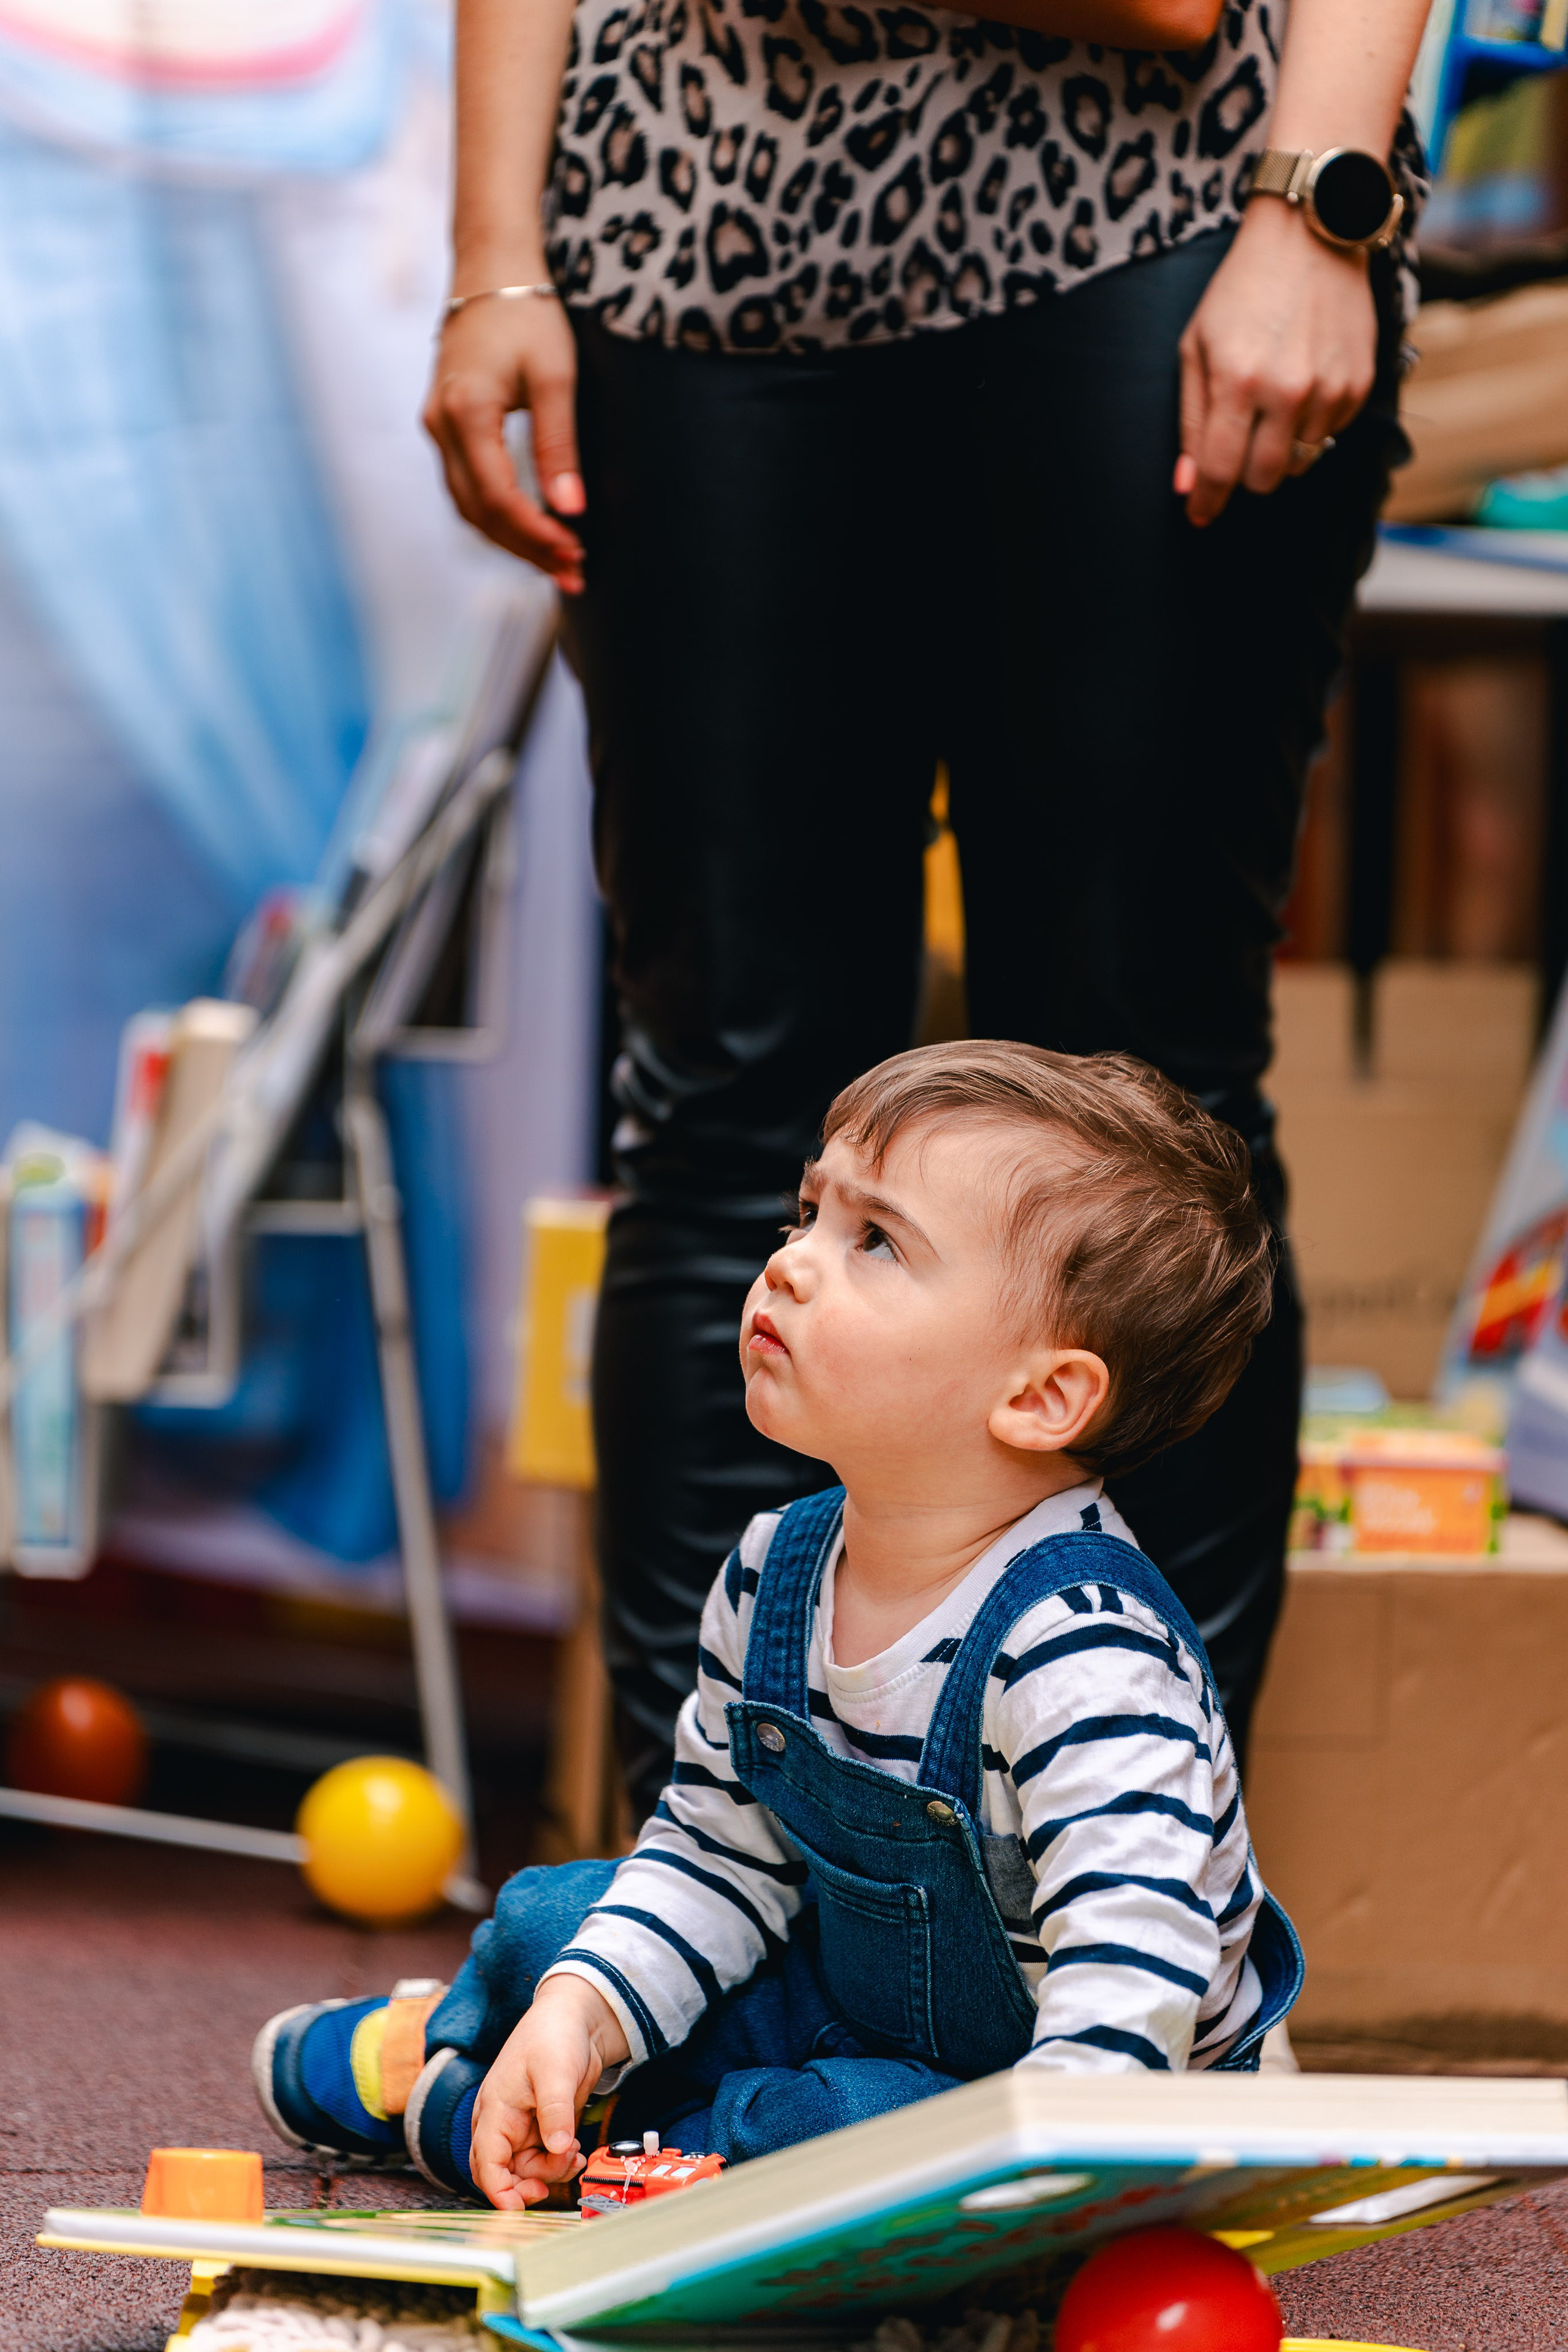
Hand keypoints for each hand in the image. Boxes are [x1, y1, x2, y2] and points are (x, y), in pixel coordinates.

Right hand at [423, 291, 585, 593]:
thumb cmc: (530, 312)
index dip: (537, 535)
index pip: (499, 498)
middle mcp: (440, 425)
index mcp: (466, 412)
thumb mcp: (557, 376)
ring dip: (511, 539)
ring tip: (558, 562)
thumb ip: (559, 445)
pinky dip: (498, 515)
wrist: (492, 267)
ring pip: (468, 505)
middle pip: (480, 512)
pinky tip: (532, 531)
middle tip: (575, 574)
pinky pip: (467, 486)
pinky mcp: (444, 425)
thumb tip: (570, 511)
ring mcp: (436, 426)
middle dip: (527, 549)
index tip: (577, 554)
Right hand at [468, 1975, 630, 2208]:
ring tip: (575, 2154)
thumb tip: (558, 2148)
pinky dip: (557, 2163)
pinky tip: (574, 2153)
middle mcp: (501, 2122)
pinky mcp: (539, 2127)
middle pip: (501, 2173)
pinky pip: (542, 2159)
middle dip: (527, 2185)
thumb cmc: (553, 2034)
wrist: (574, 2018)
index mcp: (494, 2109)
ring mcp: (520, 2126)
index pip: (486, 2162)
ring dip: (549, 2172)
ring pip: (524, 2171)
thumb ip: (555, 2111)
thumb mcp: (555, 2071)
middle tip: (558, 2177)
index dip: (499, 2191)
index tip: (520, 2208)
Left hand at [1173, 199, 1376, 527]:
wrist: (1311, 235)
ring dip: (1279, 450)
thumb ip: (1192, 420)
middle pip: (1264, 480)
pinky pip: (1330, 435)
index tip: (1200, 515)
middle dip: (1244, 476)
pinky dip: (1311, 425)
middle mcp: (1287, 391)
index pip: (1221, 472)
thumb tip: (1189, 486)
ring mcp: (1329, 389)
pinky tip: (1302, 386)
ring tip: (1271, 407)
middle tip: (1238, 448)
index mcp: (1238, 381)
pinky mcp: (1359, 384)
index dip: (1207, 502)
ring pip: (1300, 463)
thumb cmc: (1242, 290)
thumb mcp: (1197, 347)